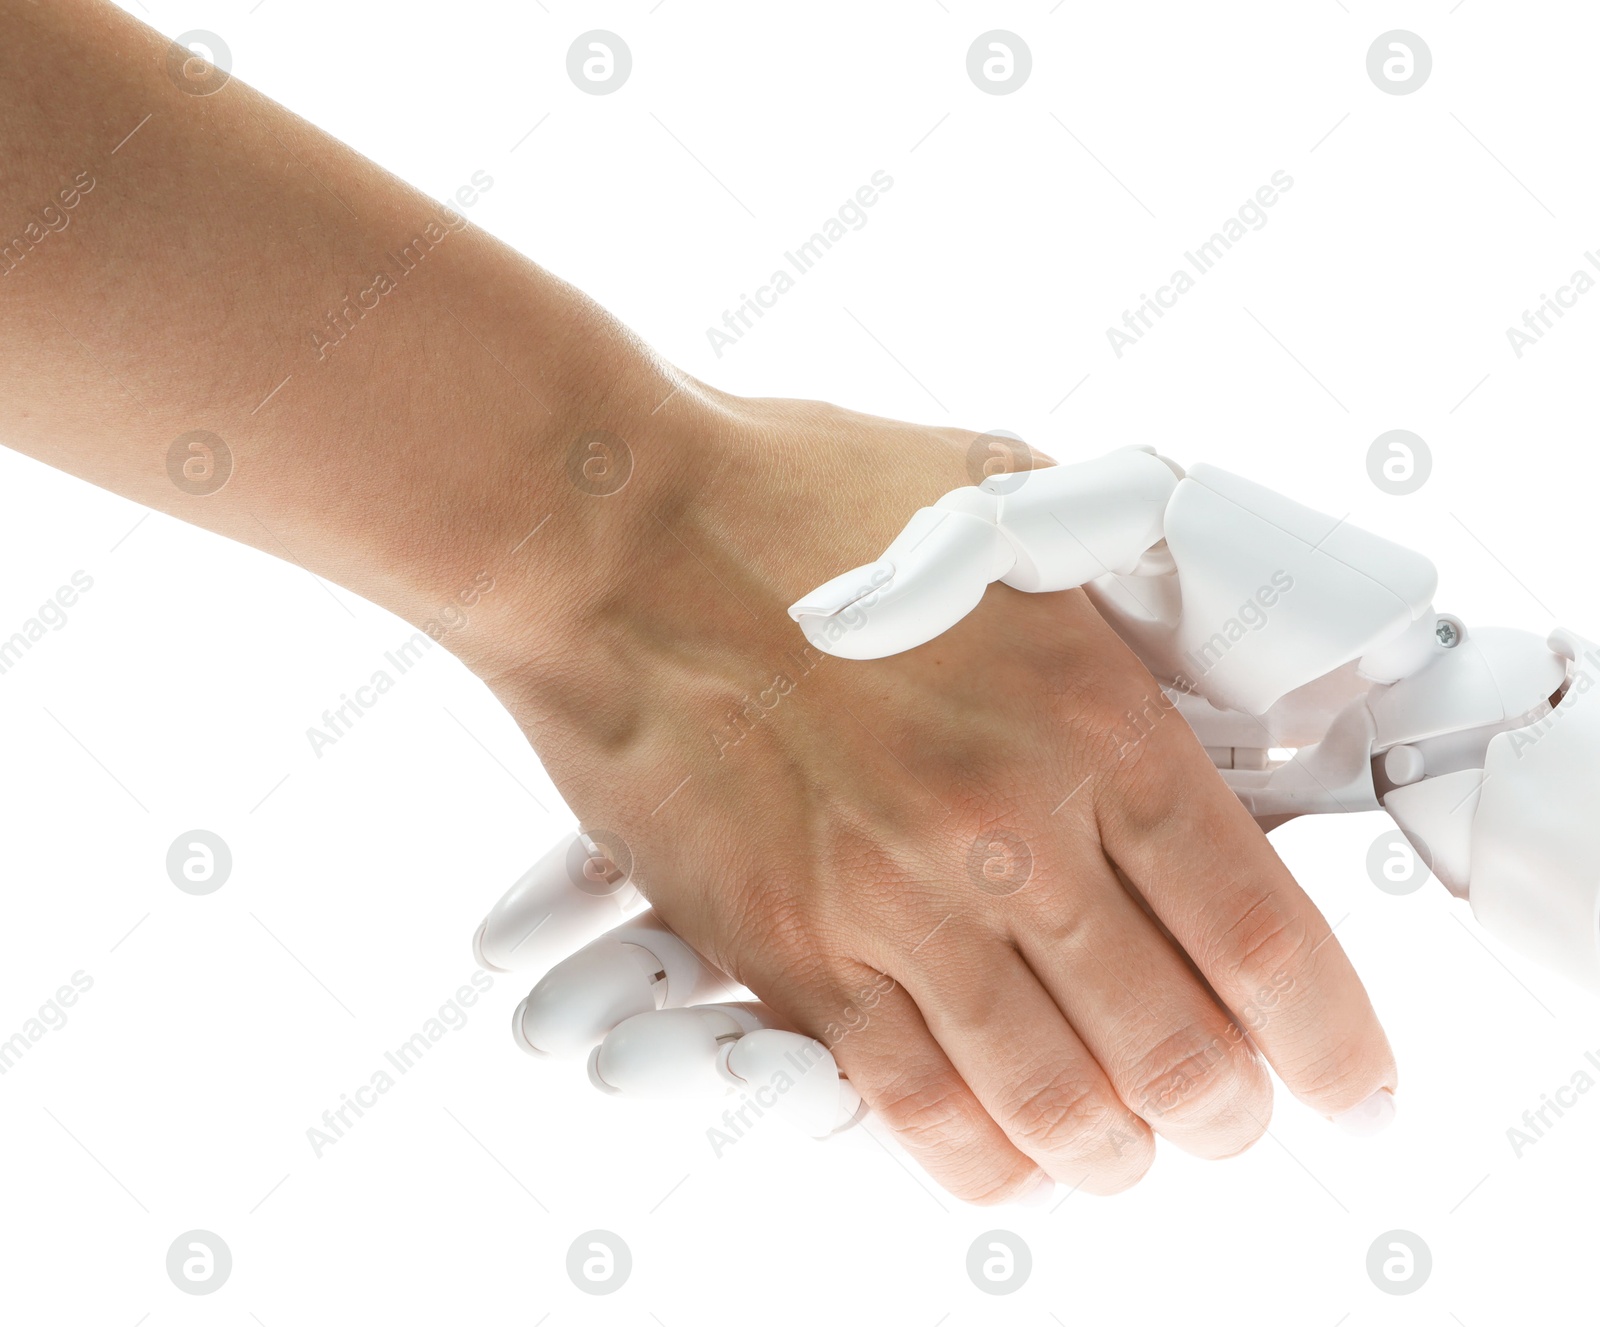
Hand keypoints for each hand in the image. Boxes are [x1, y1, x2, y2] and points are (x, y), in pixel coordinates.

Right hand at [477, 389, 1398, 1201]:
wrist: (612, 531)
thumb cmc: (807, 493)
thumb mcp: (1013, 500)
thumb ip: (1129, 593)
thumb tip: (1222, 666)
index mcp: (1096, 719)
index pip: (1265, 938)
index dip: (1331, 1041)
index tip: (1349, 1087)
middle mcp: (1010, 832)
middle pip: (1179, 1051)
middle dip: (1229, 1113)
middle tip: (1231, 1118)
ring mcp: (893, 905)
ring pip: (1056, 1107)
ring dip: (1115, 1152)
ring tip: (1126, 1147)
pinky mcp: (786, 952)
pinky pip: (913, 1113)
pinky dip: (983, 1163)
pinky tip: (1007, 1158)